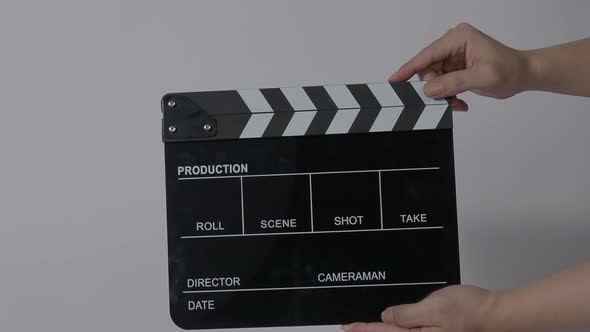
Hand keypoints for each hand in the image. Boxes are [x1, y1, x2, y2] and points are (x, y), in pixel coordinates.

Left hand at [341, 285, 498, 331]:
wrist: (495, 313)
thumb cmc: (471, 310)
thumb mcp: (434, 307)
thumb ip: (406, 314)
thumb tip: (386, 317)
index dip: (363, 329)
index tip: (348, 326)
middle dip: (371, 331)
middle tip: (352, 327)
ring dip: (383, 330)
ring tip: (367, 326)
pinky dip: (397, 329)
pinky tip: (393, 325)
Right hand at [390, 23, 529, 110]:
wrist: (525, 74)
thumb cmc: (511, 70)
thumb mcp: (483, 77)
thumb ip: (455, 82)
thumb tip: (430, 89)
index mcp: (459, 37)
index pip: (427, 55)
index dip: (409, 68)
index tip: (394, 80)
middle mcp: (453, 42)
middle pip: (427, 68)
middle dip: (434, 87)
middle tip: (446, 100)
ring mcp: (453, 53)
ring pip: (432, 77)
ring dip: (441, 93)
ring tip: (456, 101)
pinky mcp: (455, 64)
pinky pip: (440, 81)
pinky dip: (447, 93)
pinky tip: (459, 99)